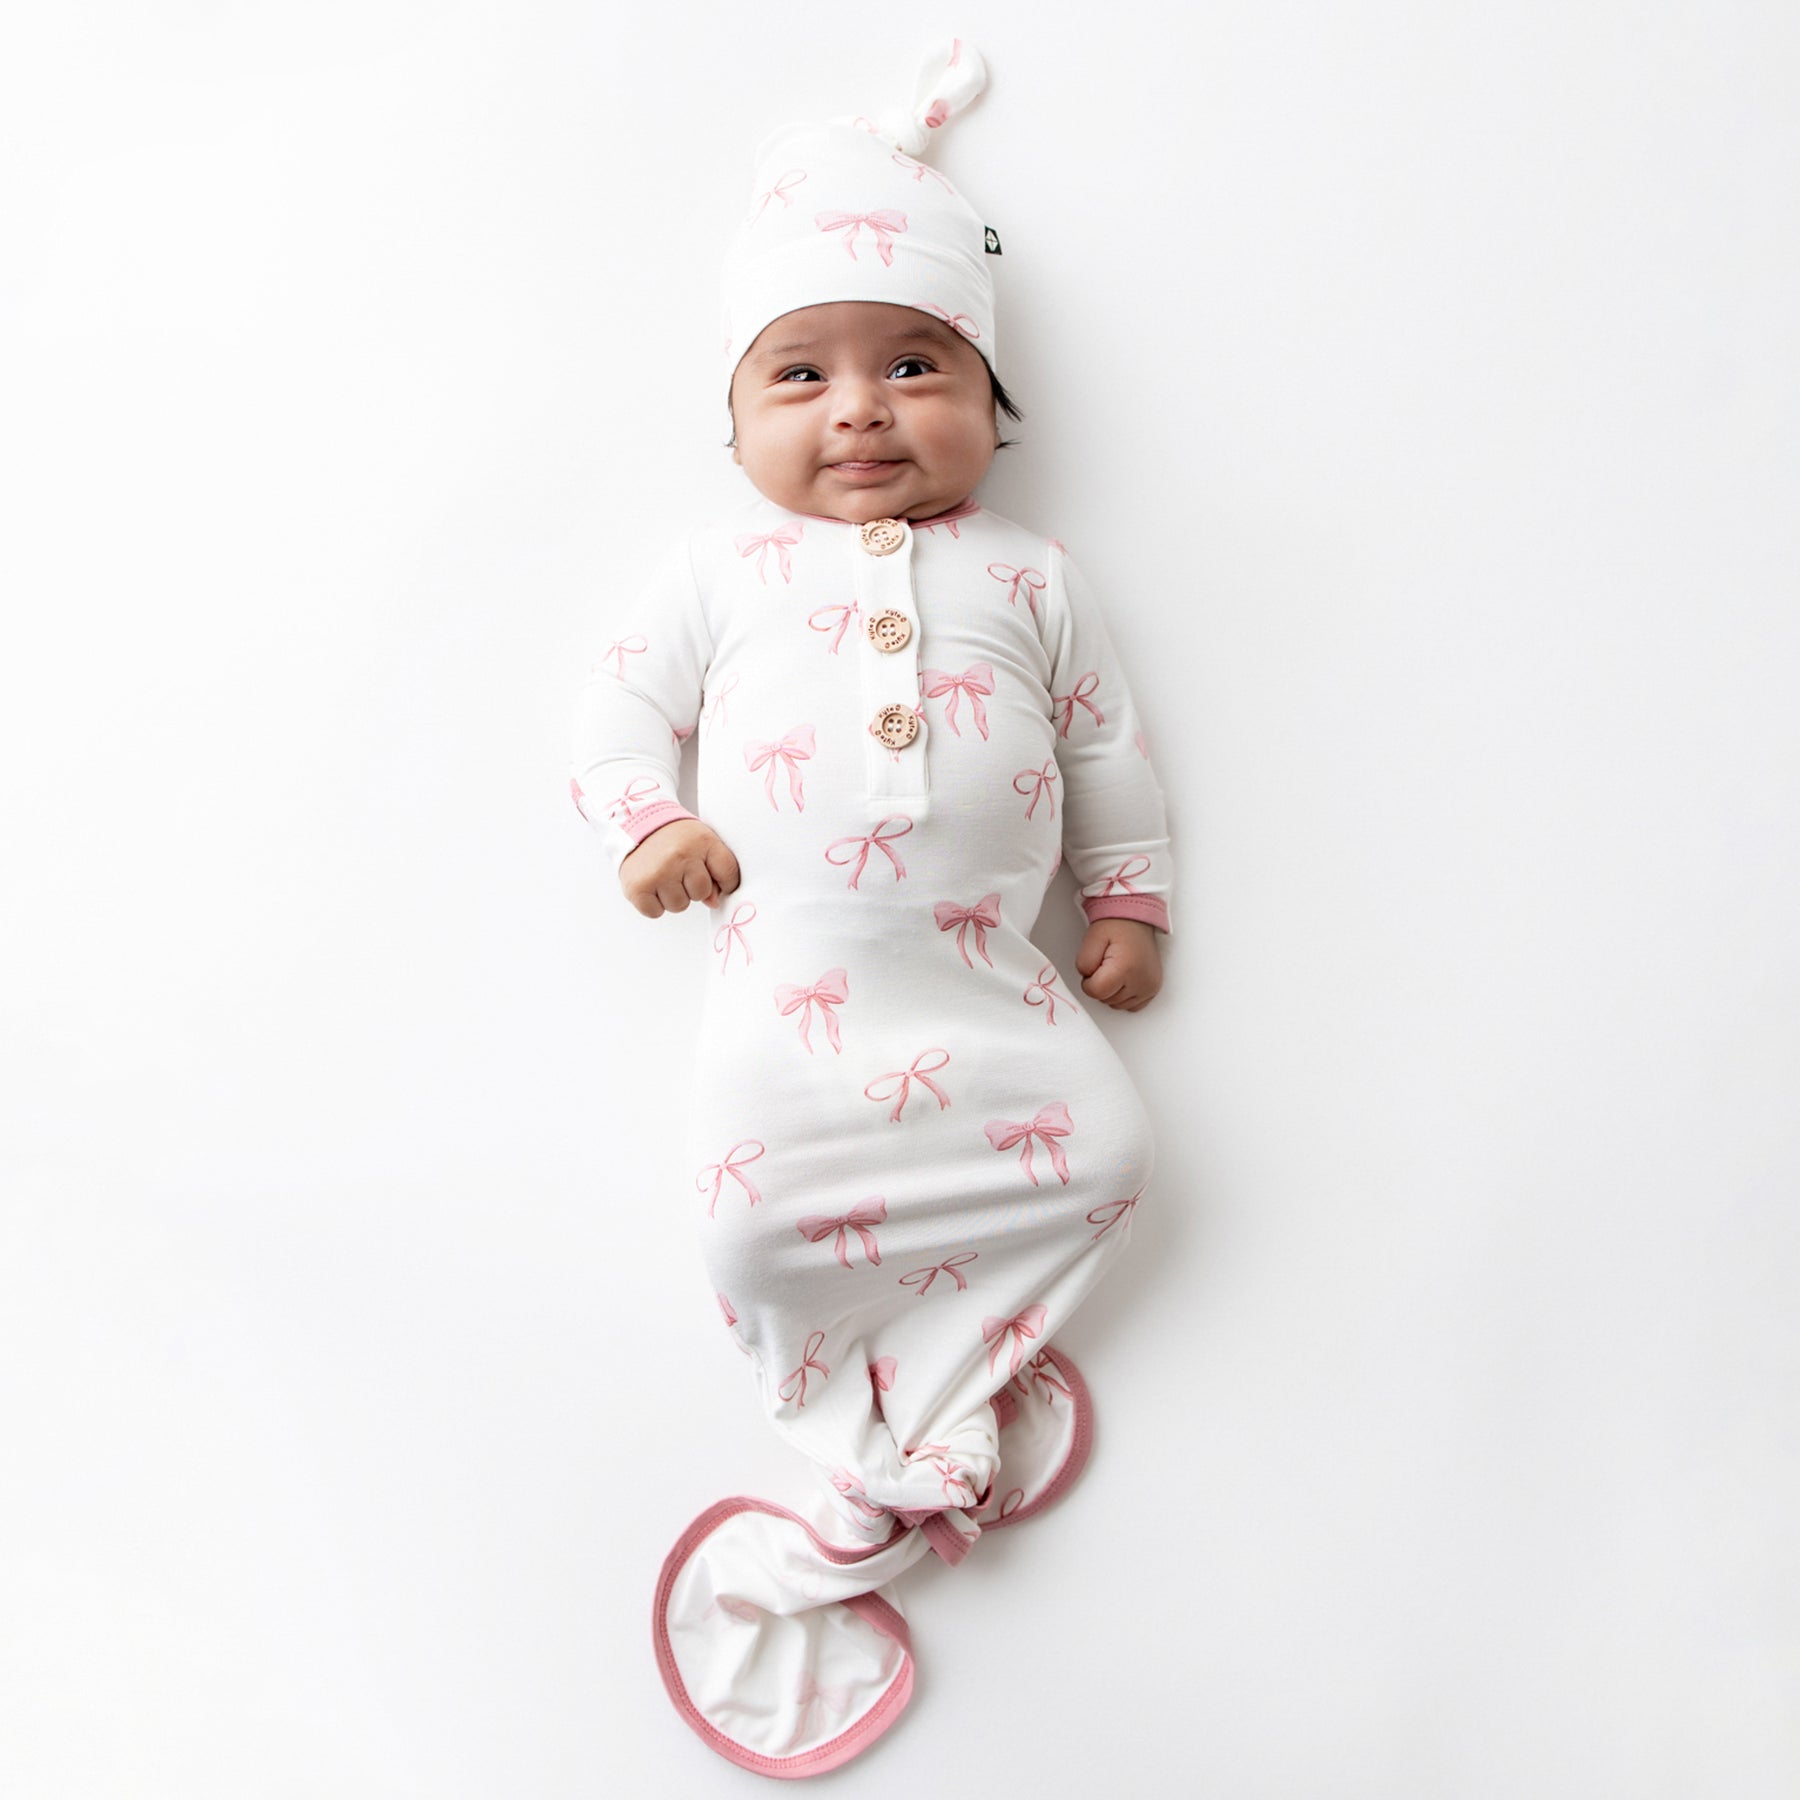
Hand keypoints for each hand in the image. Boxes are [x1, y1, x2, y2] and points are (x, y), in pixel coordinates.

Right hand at [619, 818, 741, 917]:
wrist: (637, 825)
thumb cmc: (672, 837)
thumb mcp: (701, 842)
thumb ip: (716, 870)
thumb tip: (713, 902)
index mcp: (703, 842)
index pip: (728, 873)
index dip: (725, 882)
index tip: (717, 880)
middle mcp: (681, 856)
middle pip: (701, 893)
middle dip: (692, 888)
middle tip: (680, 871)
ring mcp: (659, 872)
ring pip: (679, 905)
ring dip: (672, 897)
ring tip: (664, 876)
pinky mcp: (638, 887)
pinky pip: (655, 912)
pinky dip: (653, 904)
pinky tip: (651, 885)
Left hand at [1074, 917, 1162, 1011]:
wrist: (1135, 919)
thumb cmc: (1116, 926)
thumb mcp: (1091, 939)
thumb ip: (1083, 964)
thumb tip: (1087, 980)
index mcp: (1126, 968)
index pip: (1096, 992)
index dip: (1088, 981)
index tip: (1093, 967)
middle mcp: (1141, 980)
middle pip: (1106, 999)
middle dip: (1100, 984)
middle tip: (1106, 963)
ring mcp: (1149, 986)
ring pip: (1117, 1004)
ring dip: (1112, 991)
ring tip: (1115, 969)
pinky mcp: (1153, 989)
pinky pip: (1132, 1005)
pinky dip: (1124, 995)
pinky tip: (1123, 979)